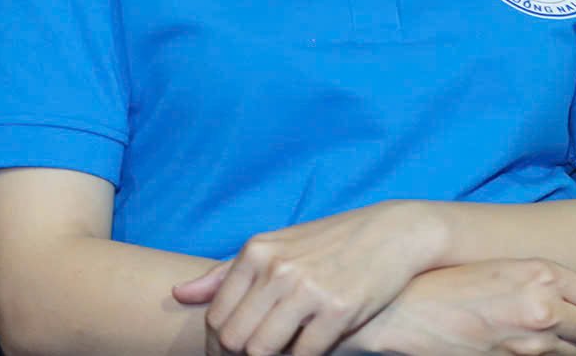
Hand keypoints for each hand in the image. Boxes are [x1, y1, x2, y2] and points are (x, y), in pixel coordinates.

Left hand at [175, 201, 443, 355]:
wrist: (396, 232)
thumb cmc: (332, 241)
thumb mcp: (279, 245)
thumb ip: (228, 271)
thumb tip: (180, 294)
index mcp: (258, 251)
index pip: (216, 317)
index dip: (219, 345)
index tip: (234, 352)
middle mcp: (279, 269)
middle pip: (234, 339)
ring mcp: (309, 289)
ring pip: (263, 351)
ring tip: (284, 351)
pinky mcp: (339, 309)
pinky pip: (304, 354)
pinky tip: (312, 347)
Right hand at [345, 259, 575, 355]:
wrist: (405, 310)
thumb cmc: (455, 281)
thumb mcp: (511, 265)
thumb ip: (558, 277)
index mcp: (545, 276)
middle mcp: (543, 312)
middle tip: (564, 324)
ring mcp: (528, 348)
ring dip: (564, 349)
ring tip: (535, 336)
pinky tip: (519, 348)